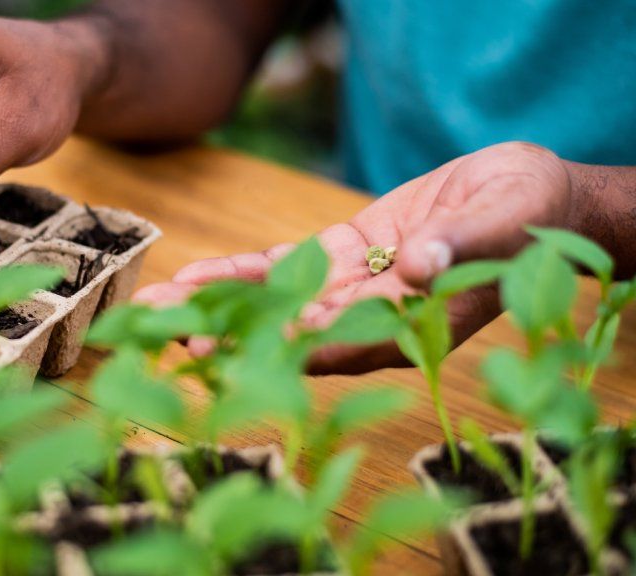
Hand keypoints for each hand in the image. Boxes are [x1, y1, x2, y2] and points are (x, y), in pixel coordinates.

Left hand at [134, 142, 577, 373]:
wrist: (526, 195)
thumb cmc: (528, 214)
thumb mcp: (504, 220)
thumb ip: (460, 244)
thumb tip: (419, 266)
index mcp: (413, 325)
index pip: (339, 342)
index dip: (282, 347)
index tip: (228, 351)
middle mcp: (373, 317)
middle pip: (290, 330)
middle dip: (227, 331)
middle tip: (162, 334)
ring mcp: (353, 288)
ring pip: (275, 300)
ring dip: (217, 303)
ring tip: (156, 305)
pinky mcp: (343, 257)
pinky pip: (284, 268)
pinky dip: (242, 272)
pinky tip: (195, 275)